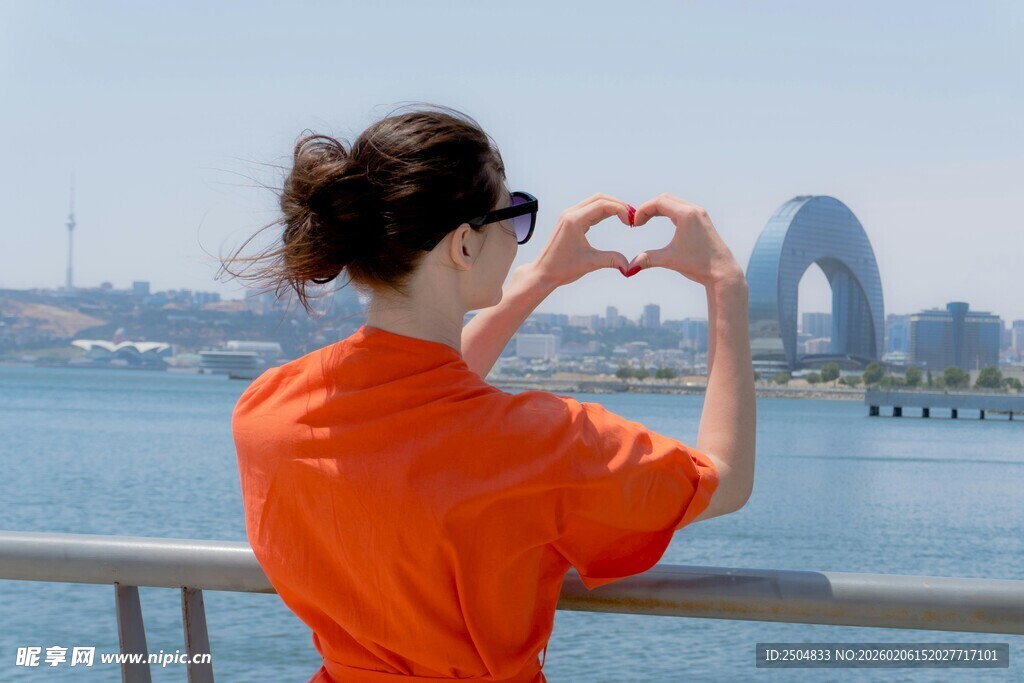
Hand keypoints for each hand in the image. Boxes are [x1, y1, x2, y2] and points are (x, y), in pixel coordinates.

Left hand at [530, 193, 632, 287]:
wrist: (543, 273)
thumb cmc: (562, 268)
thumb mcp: (590, 263)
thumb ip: (611, 260)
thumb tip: (629, 266)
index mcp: (574, 220)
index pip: (603, 205)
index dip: (621, 210)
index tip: (631, 222)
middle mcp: (570, 213)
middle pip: (600, 198)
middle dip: (618, 205)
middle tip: (633, 216)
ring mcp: (569, 216)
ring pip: (594, 201)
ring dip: (611, 206)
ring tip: (626, 217)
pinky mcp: (569, 221)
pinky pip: (589, 209)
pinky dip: (603, 211)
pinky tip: (613, 218)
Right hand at [627, 193, 743, 285]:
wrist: (722, 272)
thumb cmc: (698, 265)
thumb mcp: (670, 260)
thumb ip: (647, 259)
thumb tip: (628, 268)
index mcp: (687, 215)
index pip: (659, 202)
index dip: (642, 210)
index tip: (634, 224)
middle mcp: (694, 210)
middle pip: (665, 199)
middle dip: (648, 208)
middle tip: (637, 222)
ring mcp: (700, 214)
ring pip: (673, 202)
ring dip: (658, 208)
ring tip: (646, 221)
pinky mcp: (702, 219)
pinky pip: (681, 208)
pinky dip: (668, 211)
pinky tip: (661, 221)